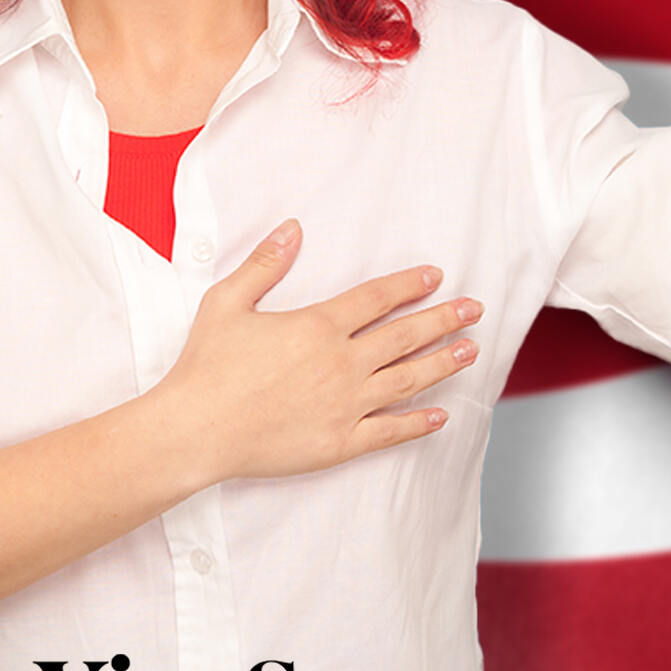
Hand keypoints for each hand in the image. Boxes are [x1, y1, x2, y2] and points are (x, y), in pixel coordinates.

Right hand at [158, 220, 482, 483]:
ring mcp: (344, 406)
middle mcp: (340, 364)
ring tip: (470, 351)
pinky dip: (418, 424)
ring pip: (407, 381)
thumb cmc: (207, 365)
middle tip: (475, 309)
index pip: (377, 299)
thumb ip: (265, 263)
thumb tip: (293, 227)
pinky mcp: (339, 443)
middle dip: (444, 320)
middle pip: (405, 337)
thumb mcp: (227, 301)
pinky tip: (441, 416)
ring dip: (442, 364)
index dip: (409, 285)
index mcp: (317, 326)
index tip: (435, 276)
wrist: (195, 430)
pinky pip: (389, 431)